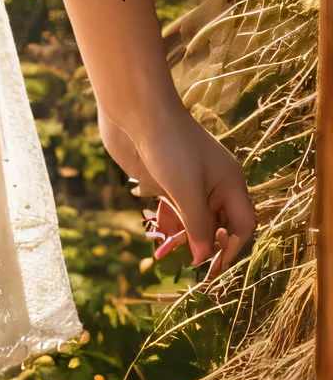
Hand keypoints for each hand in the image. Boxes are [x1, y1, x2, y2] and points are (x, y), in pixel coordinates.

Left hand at [98, 104, 255, 286]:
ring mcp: (189, 180)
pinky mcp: (165, 178)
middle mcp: (214, 183)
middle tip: (191, 266)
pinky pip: (175, 209)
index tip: (213, 269)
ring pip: (195, 218)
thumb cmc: (169, 146)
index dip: (232, 248)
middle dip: (208, 245)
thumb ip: (198, 226)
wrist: (136, 110)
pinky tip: (160, 237)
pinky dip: (170, 224)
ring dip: (187, 237)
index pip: (242, 224)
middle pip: (219, 223)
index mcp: (230, 182)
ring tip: (172, 255)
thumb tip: (205, 257)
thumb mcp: (187, 192)